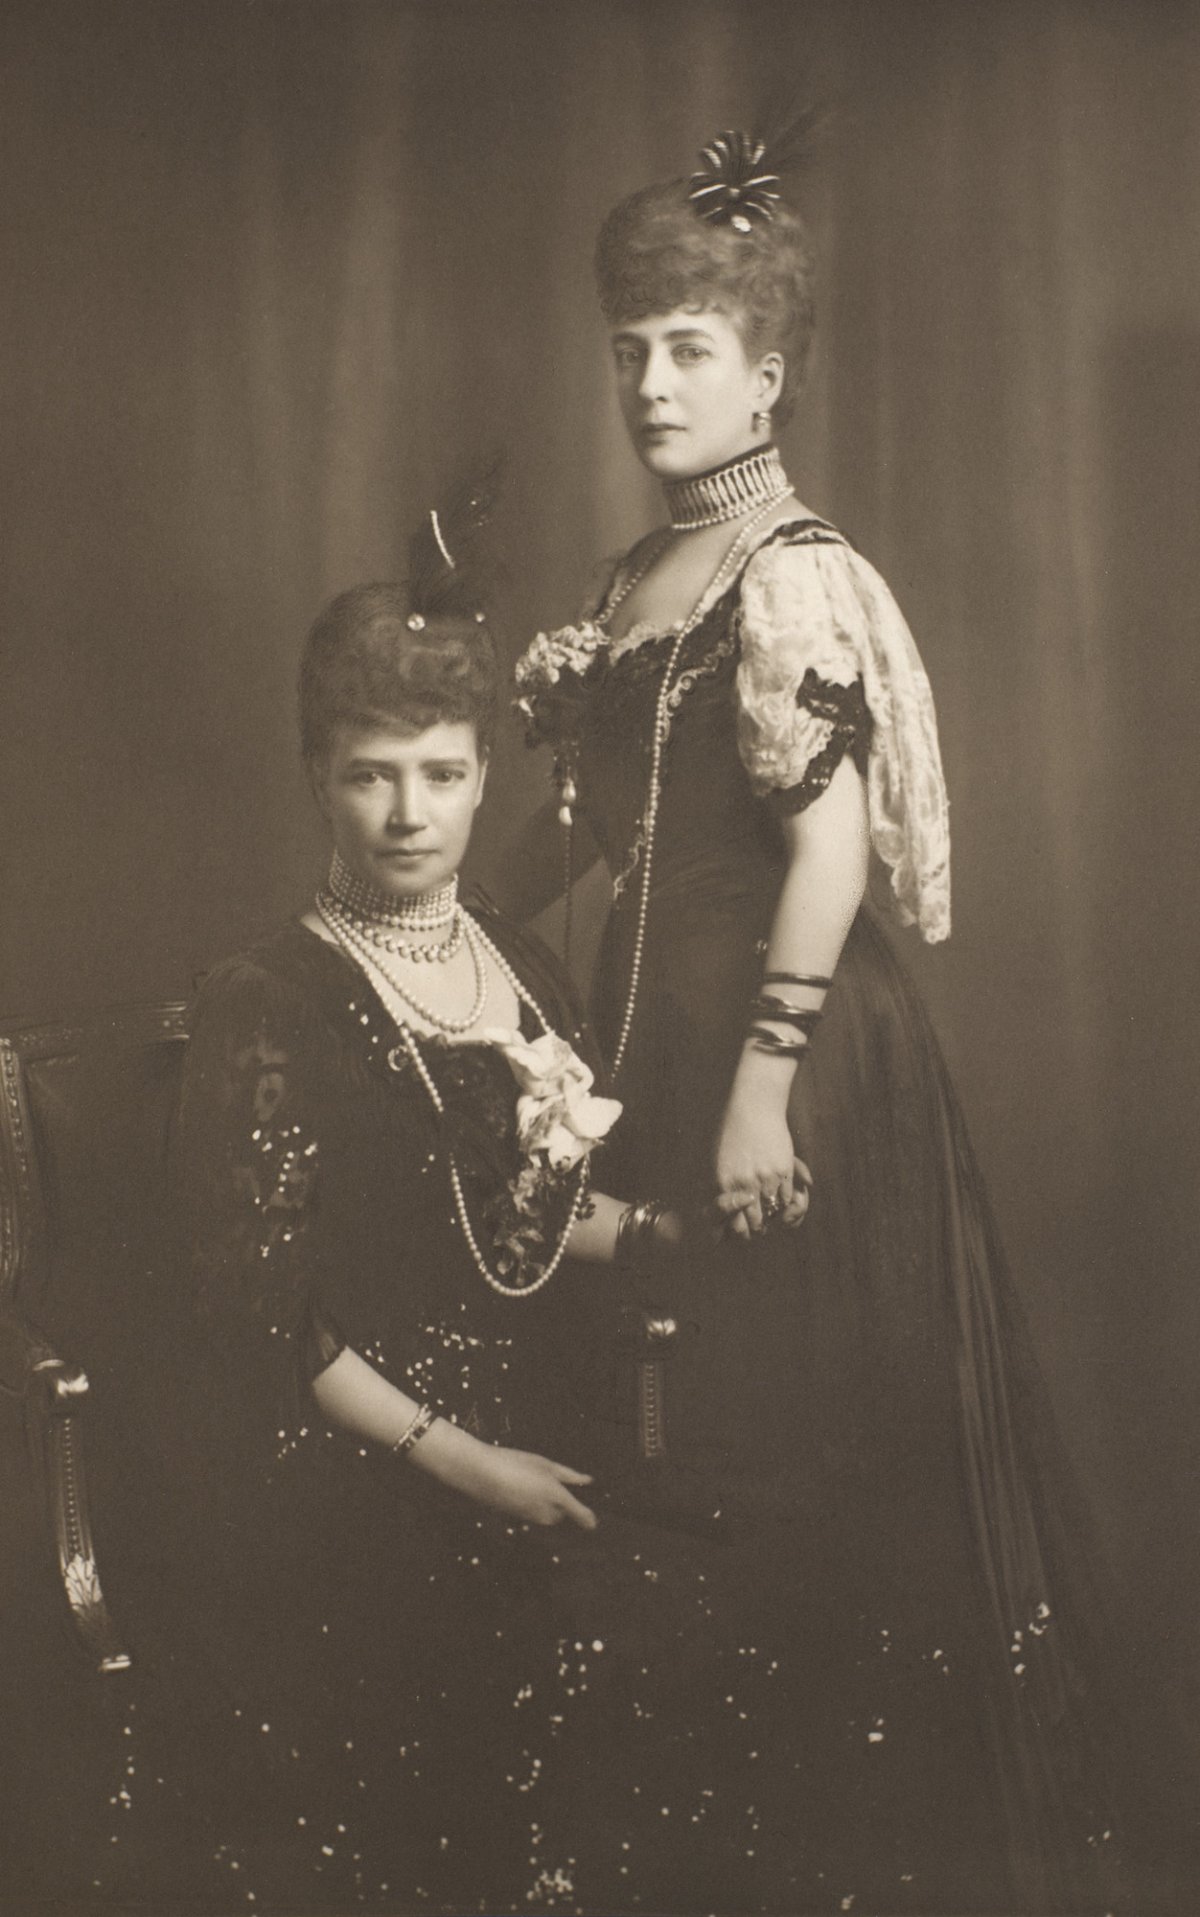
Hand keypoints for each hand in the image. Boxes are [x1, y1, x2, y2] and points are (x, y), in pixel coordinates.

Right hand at [462, 1443, 597, 1530]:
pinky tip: (517, 1489)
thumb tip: (587, 1481)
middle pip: (560, 1514)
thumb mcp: (544, 1464)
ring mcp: (529, 1518)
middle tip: (547, 1482)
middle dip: (558, 1503)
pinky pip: (531, 1515)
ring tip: (528, 1482)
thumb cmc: (514, 1463)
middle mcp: (545, 1512)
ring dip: (544, 1505)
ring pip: (545, 1516)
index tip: (593, 1524)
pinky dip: (529, 1505)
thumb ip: (568, 1475)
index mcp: (556, 1495)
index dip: (586, 1518)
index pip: (578, 1513)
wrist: (480, 1474)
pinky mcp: (516, 1520)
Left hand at [713, 1096, 811, 1240]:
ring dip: (773, 1214)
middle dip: (758, 1226)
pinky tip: (780, 1194)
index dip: (742, 1231)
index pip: (735, 1222)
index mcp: (723, 1182)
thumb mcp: (716, 1161)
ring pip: (772, 1210)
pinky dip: (785, 1200)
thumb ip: (719, 1186)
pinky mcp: (782, 1169)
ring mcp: (765, 1177)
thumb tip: (718, 1211)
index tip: (745, 1229)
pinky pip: (786, 1197)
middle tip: (760, 1226)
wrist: (752, 1108)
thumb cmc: (730, 1133)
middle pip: (755, 1221)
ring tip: (771, 1211)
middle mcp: (744, 1183)